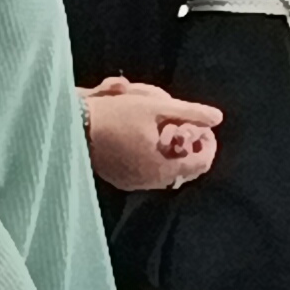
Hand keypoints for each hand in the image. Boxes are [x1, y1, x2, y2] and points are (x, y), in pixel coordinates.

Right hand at [81, 77, 223, 191]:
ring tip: (167, 130)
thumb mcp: (156, 107)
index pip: (200, 163)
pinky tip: (148, 139)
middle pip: (185, 169)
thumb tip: (218, 117)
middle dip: (190, 147)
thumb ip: (190, 112)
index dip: (207, 144)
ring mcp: (133, 183)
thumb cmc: (114, 113)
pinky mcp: (120, 180)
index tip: (203, 127)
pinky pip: (148, 173)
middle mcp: (150, 182)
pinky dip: (155, 158)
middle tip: (187, 127)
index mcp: (162, 167)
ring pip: (167, 172)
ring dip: (173, 153)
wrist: (71, 125)